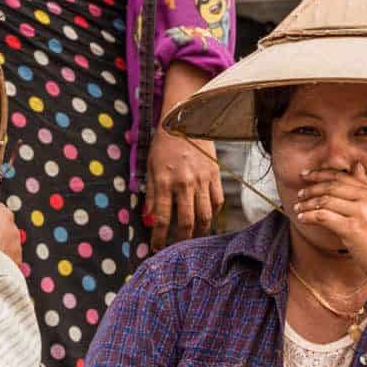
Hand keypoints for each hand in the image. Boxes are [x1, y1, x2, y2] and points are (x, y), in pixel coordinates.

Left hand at [145, 129, 223, 250]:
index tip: (156, 248)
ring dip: (200, 231)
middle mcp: (184, 183)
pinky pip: (217, 200)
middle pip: (187, 222)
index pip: (162, 219)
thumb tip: (149, 217)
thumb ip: (151, 194)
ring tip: (195, 237)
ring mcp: (202, 180)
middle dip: (182, 240)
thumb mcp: (150, 167)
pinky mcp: (215, 174)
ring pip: (206, 215)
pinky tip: (207, 217)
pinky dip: (213, 213)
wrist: (185, 118)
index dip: (159, 238)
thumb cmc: (164, 143)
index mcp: (165, 182)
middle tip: (178, 248)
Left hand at [292, 163, 366, 309]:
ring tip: (297, 208)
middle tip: (299, 192)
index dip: (322, 174)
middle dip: (312, 188)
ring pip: (326, 200)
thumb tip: (357, 165)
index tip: (307, 175)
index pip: (344, 176)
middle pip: (333, 186)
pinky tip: (302, 219)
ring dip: (307, 204)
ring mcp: (362, 213)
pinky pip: (323, 217)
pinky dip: (309, 216)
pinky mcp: (352, 229)